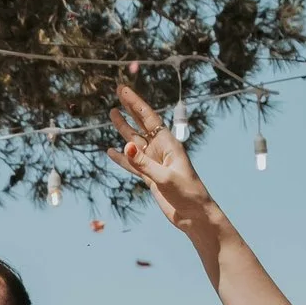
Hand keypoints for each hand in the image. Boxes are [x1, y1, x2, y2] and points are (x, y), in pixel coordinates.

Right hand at [110, 82, 222, 234]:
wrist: (194, 215)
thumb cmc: (187, 194)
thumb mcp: (165, 177)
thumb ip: (143, 163)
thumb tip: (124, 145)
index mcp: (168, 144)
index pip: (148, 118)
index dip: (135, 103)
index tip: (123, 89)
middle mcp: (160, 150)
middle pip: (141, 124)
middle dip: (129, 108)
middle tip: (118, 92)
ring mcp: (154, 163)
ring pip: (134, 142)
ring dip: (123, 129)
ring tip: (112, 114)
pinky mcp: (150, 177)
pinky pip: (132, 164)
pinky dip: (121, 158)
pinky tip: (111, 151)